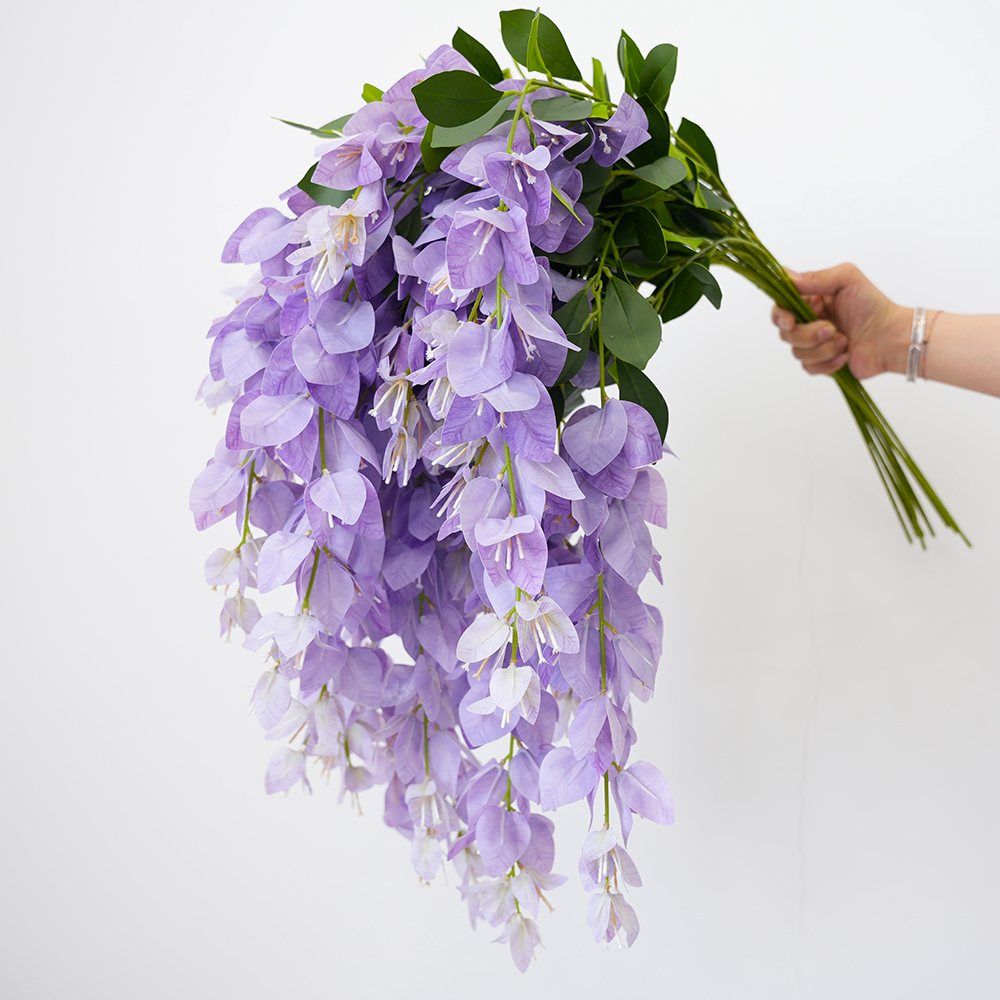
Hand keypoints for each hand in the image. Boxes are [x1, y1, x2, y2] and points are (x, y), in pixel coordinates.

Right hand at [772, 263, 909, 379]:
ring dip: (823, 348)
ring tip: (845, 341)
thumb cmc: (873, 306)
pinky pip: (809, 368)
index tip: (790, 321)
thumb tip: (788, 278)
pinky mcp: (820, 363)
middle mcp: (808, 322)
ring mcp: (813, 344)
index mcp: (810, 300)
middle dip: (807, 334)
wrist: (892, 337)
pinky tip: (845, 355)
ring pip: (797, 352)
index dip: (780, 315)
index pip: (780, 306)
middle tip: (831, 329)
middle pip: (785, 333)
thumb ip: (816, 277)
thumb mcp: (847, 279)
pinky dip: (828, 363)